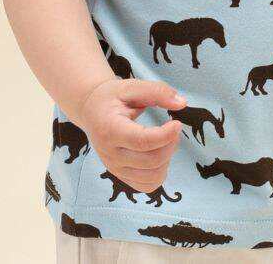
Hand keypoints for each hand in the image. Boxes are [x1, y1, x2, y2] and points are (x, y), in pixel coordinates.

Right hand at [78, 77, 186, 191]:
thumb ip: (157, 92)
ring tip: (166, 140)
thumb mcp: (132, 86)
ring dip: (167, 159)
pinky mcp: (120, 176)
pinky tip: (159, 154)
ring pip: (151, 177)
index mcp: (110, 130)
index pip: (143, 141)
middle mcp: (110, 154)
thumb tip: (182, 103)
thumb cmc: (112, 97)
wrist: (91, 110)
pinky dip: (159, 173)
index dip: (166, 135)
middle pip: (151, 161)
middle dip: (170, 145)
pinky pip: (146, 186)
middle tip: (173, 128)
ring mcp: (114, 168)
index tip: (177, 123)